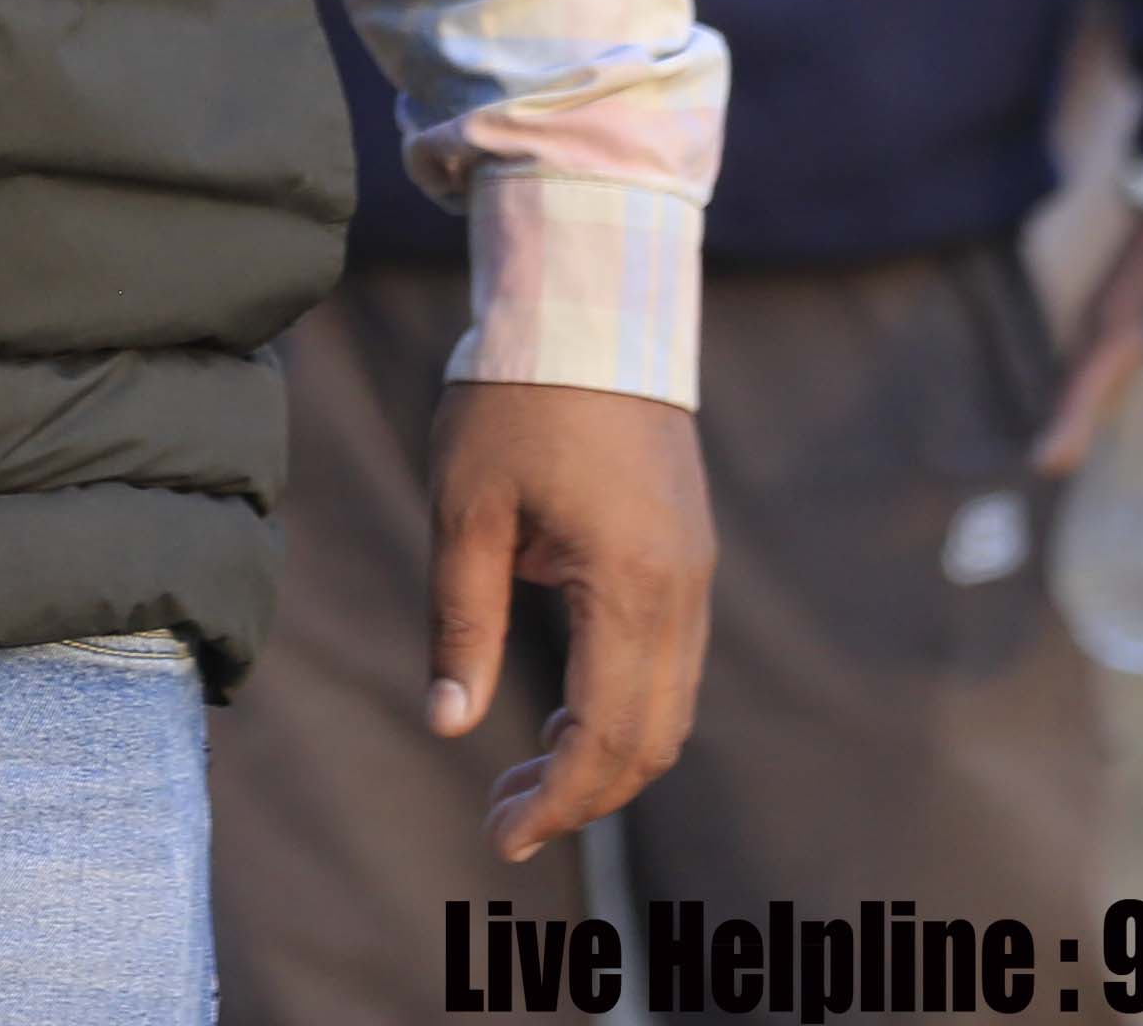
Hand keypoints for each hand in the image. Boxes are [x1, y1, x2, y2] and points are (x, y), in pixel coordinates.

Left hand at [425, 377, 711, 865]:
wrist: (592, 305)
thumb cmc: (514, 400)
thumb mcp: (465, 510)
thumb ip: (461, 624)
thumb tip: (448, 726)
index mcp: (627, 586)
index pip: (605, 737)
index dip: (558, 802)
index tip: (502, 835)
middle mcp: (680, 592)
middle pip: (651, 740)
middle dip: (581, 796)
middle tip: (503, 820)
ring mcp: (694, 573)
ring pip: (669, 708)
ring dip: (605, 755)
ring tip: (523, 775)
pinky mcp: (688, 554)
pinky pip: (670, 664)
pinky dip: (624, 707)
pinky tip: (560, 711)